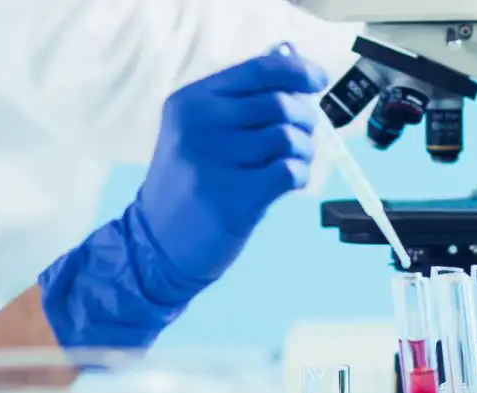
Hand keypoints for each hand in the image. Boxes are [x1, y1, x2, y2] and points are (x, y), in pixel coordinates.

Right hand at [132, 44, 329, 296]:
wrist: (157, 243)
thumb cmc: (190, 182)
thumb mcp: (198, 131)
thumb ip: (241, 100)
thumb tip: (293, 65)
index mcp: (191, 101)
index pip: (258, 69)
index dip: (297, 71)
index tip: (319, 79)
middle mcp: (198, 125)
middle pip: (280, 103)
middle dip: (304, 119)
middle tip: (301, 137)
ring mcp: (213, 162)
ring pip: (288, 137)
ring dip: (303, 150)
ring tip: (292, 162)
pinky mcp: (232, 198)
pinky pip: (289, 171)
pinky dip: (299, 175)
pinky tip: (287, 183)